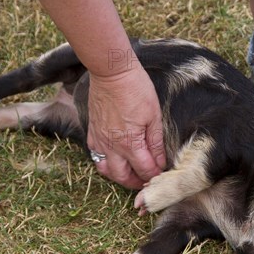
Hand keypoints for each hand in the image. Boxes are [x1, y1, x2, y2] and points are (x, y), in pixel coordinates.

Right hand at [86, 65, 165, 188]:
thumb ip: (156, 142)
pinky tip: (115, 157)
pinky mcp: (92, 131)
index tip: (161, 175)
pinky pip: (96, 155)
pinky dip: (105, 162)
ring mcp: (99, 139)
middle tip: (146, 180)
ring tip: (130, 172)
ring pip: (106, 169)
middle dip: (135, 182)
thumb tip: (160, 161)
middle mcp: (111, 146)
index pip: (144, 170)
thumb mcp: (153, 115)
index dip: (154, 175)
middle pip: (122, 176)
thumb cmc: (135, 89)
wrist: (111, 72)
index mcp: (129, 143)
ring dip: (118, 175)